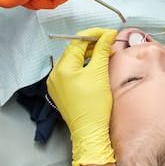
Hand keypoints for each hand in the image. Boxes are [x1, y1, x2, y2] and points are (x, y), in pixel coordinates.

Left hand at [47, 28, 117, 165]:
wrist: (89, 132)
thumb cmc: (94, 106)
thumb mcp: (100, 73)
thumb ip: (103, 50)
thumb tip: (107, 35)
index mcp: (62, 68)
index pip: (77, 42)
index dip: (94, 35)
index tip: (108, 33)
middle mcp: (55, 74)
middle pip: (74, 51)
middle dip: (92, 45)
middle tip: (109, 44)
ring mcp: (56, 84)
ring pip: (73, 61)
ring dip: (89, 56)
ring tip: (105, 55)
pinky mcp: (61, 91)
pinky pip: (71, 72)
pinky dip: (83, 67)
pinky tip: (95, 67)